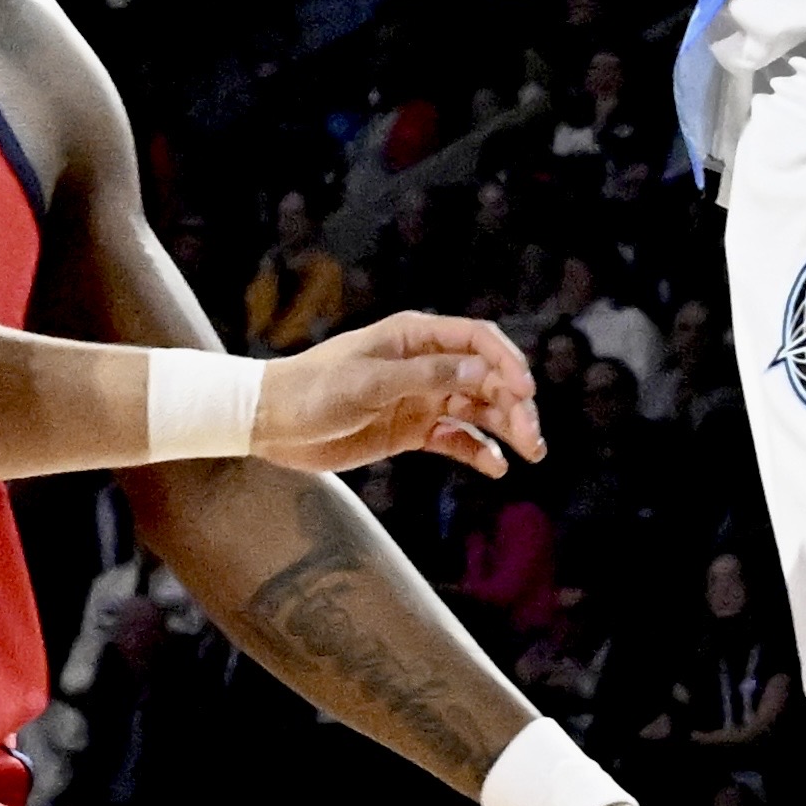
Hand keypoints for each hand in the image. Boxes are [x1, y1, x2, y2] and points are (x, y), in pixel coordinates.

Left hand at [258, 313, 544, 475]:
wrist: (273, 423)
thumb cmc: (316, 390)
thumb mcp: (369, 382)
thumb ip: (426, 376)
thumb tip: (482, 369)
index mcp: (415, 337)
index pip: (477, 340)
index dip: (507, 362)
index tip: (526, 393)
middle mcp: (425, 364)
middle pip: (485, 378)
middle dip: (514, 405)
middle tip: (532, 438)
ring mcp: (420, 398)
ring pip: (477, 410)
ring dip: (506, 429)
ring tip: (530, 454)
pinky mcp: (411, 431)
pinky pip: (456, 439)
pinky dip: (478, 451)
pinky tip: (496, 468)